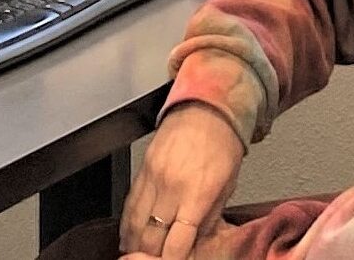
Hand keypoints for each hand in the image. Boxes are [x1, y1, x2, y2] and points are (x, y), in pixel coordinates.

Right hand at [119, 102, 244, 258]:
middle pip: (152, 238)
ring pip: (136, 224)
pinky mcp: (142, 169)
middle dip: (152, 257)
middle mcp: (172, 187)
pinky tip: (128, 237)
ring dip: (135, 245)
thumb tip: (195, 244)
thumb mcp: (227, 185)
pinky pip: (130, 204)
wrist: (206, 109)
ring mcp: (154, 177)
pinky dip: (127, 224)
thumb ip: (210, 218)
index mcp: (198, 193)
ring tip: (137, 257)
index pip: (177, 243)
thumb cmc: (223, 144)